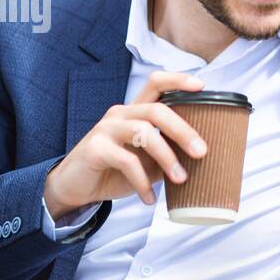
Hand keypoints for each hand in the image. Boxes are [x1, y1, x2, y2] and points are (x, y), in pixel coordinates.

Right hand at [43, 71, 209, 218]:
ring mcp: (106, 129)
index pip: (156, 84)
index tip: (202, 87)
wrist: (76, 187)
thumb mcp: (148, 161)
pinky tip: (149, 198)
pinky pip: (127, 161)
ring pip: (144, 132)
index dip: (178, 81)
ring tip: (180, 179)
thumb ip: (169, 154)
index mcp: (135, 112)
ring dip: (167, 157)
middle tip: (202, 152)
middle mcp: (120, 114)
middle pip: (157, 110)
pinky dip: (143, 182)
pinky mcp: (95, 148)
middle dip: (183, 131)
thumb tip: (203, 160)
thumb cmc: (115, 171)